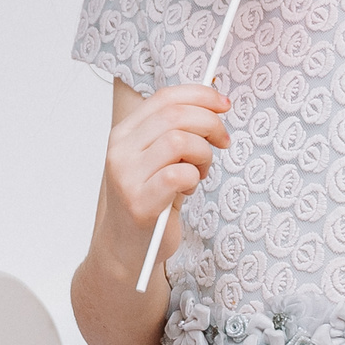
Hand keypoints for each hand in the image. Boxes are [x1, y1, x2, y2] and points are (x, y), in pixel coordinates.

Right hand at [105, 84, 230, 232]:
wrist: (128, 248)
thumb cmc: (150, 199)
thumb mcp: (158, 158)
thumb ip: (176, 130)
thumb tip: (212, 100)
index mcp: (123, 134)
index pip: (164, 98)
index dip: (200, 95)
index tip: (223, 105)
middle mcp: (120, 151)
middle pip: (175, 115)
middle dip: (210, 124)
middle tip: (222, 141)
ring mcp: (127, 177)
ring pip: (180, 141)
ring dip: (203, 154)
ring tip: (200, 171)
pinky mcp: (140, 202)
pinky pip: (180, 174)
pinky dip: (194, 177)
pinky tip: (188, 188)